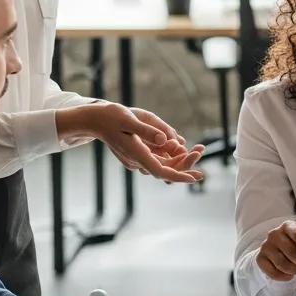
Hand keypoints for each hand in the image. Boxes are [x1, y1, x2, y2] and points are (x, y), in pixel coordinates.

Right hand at [57, 103, 203, 182]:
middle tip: (202, 151)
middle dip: (185, 164)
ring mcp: (136, 159)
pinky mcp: (136, 154)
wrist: (94, 119)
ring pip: (162, 165)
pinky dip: (170, 155)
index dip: (179, 176)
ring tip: (198, 149)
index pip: (161, 172)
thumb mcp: (129, 120)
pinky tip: (180, 148)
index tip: (195, 178)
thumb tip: (166, 140)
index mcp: (137, 155)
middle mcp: (137, 161)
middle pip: (165, 170)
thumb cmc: (111, 117)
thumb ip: (147, 131)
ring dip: (180, 160)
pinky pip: (157, 159)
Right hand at [257, 221, 295, 281]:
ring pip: (282, 263)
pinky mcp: (260, 258)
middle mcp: (274, 234)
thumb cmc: (295, 244)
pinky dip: (284, 277)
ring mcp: (265, 246)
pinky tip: (289, 275)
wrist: (276, 249)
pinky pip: (273, 272)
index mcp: (288, 226)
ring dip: (294, 270)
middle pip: (291, 251)